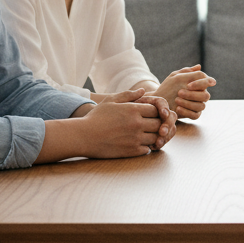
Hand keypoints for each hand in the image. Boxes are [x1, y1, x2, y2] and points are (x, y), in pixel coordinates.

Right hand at [38, 89, 171, 161]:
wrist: (84, 136)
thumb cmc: (96, 117)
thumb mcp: (110, 101)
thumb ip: (128, 95)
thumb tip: (143, 91)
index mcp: (133, 110)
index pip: (156, 109)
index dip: (155, 111)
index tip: (149, 113)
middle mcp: (137, 124)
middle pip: (159, 123)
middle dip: (157, 123)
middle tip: (150, 124)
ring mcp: (135, 139)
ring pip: (156, 137)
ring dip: (153, 136)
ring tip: (145, 134)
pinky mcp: (131, 151)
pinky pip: (147, 149)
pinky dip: (146, 147)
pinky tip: (139, 143)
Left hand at [152, 66, 215, 119]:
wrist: (159, 100)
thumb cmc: (168, 87)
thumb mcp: (175, 76)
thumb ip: (187, 71)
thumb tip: (199, 66)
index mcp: (198, 83)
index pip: (207, 81)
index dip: (201, 83)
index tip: (189, 85)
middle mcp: (201, 94)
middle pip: (206, 95)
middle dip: (192, 94)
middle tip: (179, 92)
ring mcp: (198, 105)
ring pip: (201, 106)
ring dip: (188, 103)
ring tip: (176, 100)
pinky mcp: (194, 114)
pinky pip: (195, 115)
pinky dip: (186, 111)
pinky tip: (178, 108)